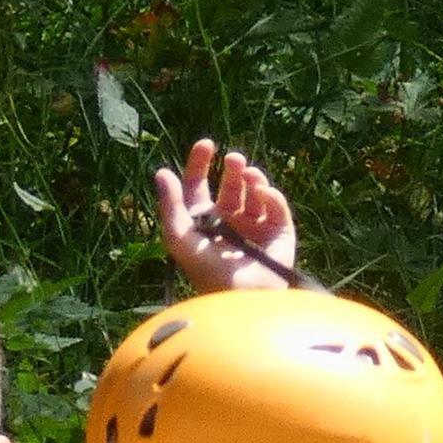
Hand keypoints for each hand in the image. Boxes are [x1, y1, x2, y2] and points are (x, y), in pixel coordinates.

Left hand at [153, 139, 300, 291]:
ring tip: (249, 176)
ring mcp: (256, 227)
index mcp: (203, 221)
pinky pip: (276, 206)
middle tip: (233, 160)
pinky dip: (270, 195)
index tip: (207, 144)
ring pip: (254, 191)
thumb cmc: (208, 272)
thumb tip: (162, 172)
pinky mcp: (280, 233)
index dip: (200, 163)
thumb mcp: (180, 239)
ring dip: (252, 178)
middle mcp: (229, 221)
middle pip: (230, 184)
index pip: (199, 185)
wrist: (245, 297)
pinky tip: (263, 193)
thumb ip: (170, 206)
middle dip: (232, 168)